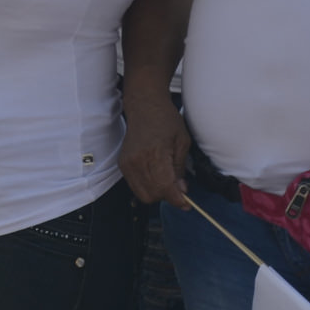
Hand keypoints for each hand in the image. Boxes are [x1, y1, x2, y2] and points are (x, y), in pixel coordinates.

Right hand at [119, 88, 191, 208]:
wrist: (144, 106)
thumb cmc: (166, 119)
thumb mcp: (182, 142)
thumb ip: (180, 169)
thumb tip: (181, 191)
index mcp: (155, 154)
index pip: (165, 188)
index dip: (178, 200)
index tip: (187, 204)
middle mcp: (138, 161)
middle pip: (153, 195)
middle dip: (168, 196)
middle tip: (178, 188)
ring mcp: (128, 163)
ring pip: (143, 194)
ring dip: (157, 193)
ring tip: (166, 181)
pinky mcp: (122, 164)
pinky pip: (135, 186)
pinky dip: (147, 187)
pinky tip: (155, 176)